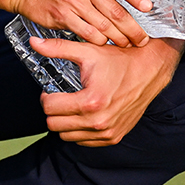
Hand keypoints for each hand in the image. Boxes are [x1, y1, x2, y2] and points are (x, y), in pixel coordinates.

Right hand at [10, 0, 152, 47]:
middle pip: (115, 11)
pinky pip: (87, 33)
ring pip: (103, 26)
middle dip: (132, 29)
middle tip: (142, 39)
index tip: (149, 8)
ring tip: (126, 45)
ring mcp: (71, 1)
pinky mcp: (61, 16)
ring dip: (117, 39)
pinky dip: (98, 42)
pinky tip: (104, 45)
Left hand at [32, 35, 183, 146]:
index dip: (46, 97)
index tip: (51, 91)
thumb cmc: (120, 60)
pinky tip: (84, 115)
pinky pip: (84, 141)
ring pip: (67, 136)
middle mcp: (99, 121)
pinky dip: (80, 131)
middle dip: (53, 110)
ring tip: (72, 106)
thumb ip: (57, 48)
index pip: (50, 108)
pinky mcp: (114, 137)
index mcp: (90, 102)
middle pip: (55, 125)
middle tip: (59, 98)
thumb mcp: (87, 51)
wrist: (150, 70)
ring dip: (65, 123)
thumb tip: (34, 42)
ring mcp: (107, 132)